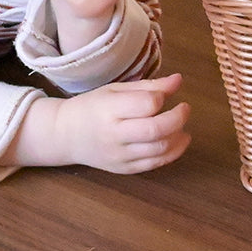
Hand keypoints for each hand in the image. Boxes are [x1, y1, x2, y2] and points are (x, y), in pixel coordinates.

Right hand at [16, 73, 190, 173]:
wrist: (66, 135)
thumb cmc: (92, 106)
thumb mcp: (116, 89)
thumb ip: (148, 86)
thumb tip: (179, 80)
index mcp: (110, 109)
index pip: (147, 104)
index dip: (161, 97)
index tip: (165, 92)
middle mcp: (114, 135)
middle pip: (156, 130)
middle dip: (178, 118)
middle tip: (185, 108)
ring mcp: (120, 156)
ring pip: (159, 150)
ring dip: (179, 137)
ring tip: (183, 125)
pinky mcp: (124, 170)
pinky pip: (154, 164)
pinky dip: (172, 153)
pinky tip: (179, 140)